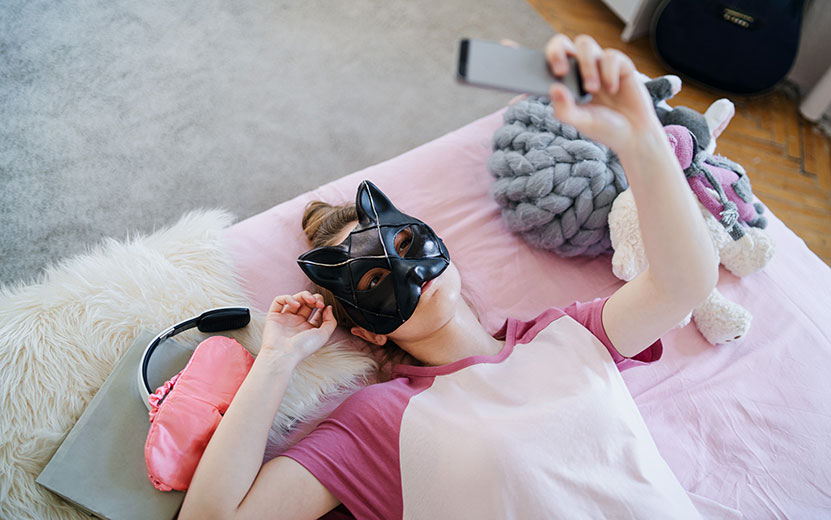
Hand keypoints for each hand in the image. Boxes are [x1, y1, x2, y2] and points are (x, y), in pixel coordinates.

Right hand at [260, 291, 335, 363]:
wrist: (283, 355)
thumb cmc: (302, 348)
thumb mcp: (323, 335)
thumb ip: (330, 321)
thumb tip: (329, 308)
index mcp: (308, 328)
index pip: (316, 312)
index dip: (321, 306)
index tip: (324, 306)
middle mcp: (297, 323)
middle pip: (306, 303)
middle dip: (314, 298)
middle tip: (318, 302)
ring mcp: (285, 319)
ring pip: (295, 299)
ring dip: (304, 296)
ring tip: (310, 300)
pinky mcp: (274, 316)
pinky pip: (279, 301)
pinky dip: (287, 298)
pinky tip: (295, 304)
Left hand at [545, 34, 662, 154]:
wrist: (634, 133)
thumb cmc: (603, 126)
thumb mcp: (581, 122)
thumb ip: (565, 109)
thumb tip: (554, 88)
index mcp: (564, 82)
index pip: (546, 62)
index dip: (537, 62)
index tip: (543, 75)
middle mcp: (578, 68)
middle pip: (562, 43)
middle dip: (557, 51)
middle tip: (560, 71)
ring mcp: (598, 64)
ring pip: (585, 44)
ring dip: (587, 66)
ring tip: (592, 90)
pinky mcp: (619, 64)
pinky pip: (611, 56)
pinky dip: (610, 73)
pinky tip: (613, 90)